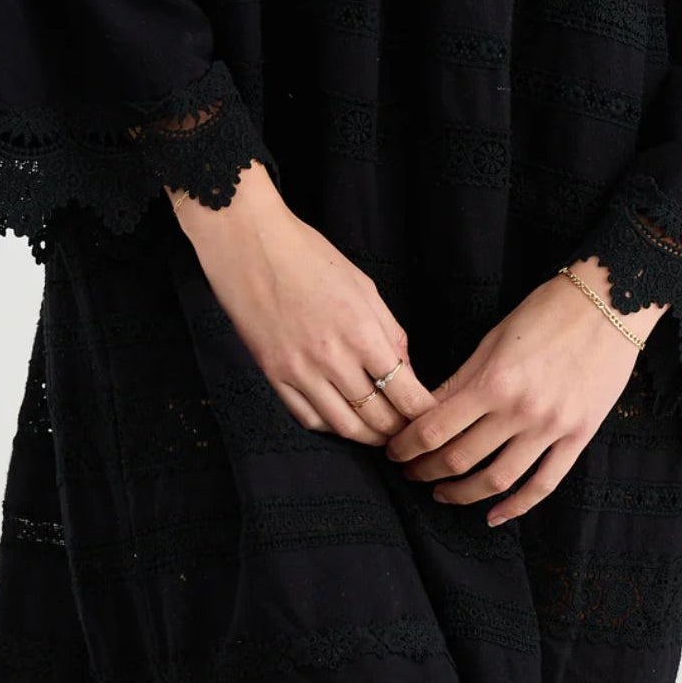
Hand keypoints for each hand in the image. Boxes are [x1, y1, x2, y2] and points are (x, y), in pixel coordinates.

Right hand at [171, 165, 438, 445]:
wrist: (250, 246)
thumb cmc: (311, 258)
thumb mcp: (364, 286)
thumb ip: (389, 332)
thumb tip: (407, 372)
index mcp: (361, 331)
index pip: (404, 392)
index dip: (422, 413)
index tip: (431, 417)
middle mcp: (332, 358)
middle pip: (376, 417)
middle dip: (399, 429)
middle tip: (409, 430)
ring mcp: (299, 371)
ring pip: (343, 426)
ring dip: (367, 436)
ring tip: (380, 433)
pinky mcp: (273, 376)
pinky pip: (308, 418)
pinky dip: (331, 426)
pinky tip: (343, 419)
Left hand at [384, 263, 668, 526]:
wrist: (610, 303)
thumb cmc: (547, 311)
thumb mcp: (494, 339)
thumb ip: (461, 379)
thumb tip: (426, 410)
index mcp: (493, 380)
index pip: (434, 428)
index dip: (406, 447)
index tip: (393, 452)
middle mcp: (520, 410)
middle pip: (459, 458)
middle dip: (425, 471)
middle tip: (409, 473)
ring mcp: (552, 428)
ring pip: (497, 479)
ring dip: (461, 493)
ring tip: (441, 493)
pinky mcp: (579, 437)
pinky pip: (543, 484)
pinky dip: (516, 506)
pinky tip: (493, 516)